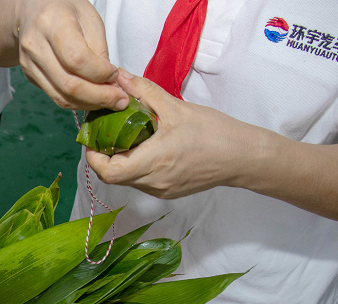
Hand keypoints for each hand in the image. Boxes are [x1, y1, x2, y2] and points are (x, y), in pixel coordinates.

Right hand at [15, 0, 126, 109]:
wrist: (33, 11)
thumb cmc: (65, 11)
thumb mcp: (89, 19)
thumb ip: (99, 50)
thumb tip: (110, 82)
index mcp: (52, 23)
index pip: (77, 59)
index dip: (100, 73)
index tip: (115, 75)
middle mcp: (35, 46)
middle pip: (69, 84)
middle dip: (99, 96)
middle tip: (120, 100)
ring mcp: (29, 64)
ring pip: (62, 97)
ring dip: (89, 103)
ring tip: (108, 100)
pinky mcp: (30, 77)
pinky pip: (56, 97)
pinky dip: (78, 102)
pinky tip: (92, 97)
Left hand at [85, 69, 252, 198]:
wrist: (243, 157)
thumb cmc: (214, 133)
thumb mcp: (176, 108)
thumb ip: (144, 92)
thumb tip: (120, 77)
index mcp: (152, 163)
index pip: (107, 171)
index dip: (94, 156)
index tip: (94, 137)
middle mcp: (152, 183)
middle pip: (113, 176)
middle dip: (104, 155)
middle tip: (106, 132)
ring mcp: (160, 190)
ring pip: (127, 180)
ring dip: (120, 160)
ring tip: (125, 137)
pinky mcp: (167, 192)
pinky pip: (141, 181)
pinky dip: (135, 166)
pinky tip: (144, 148)